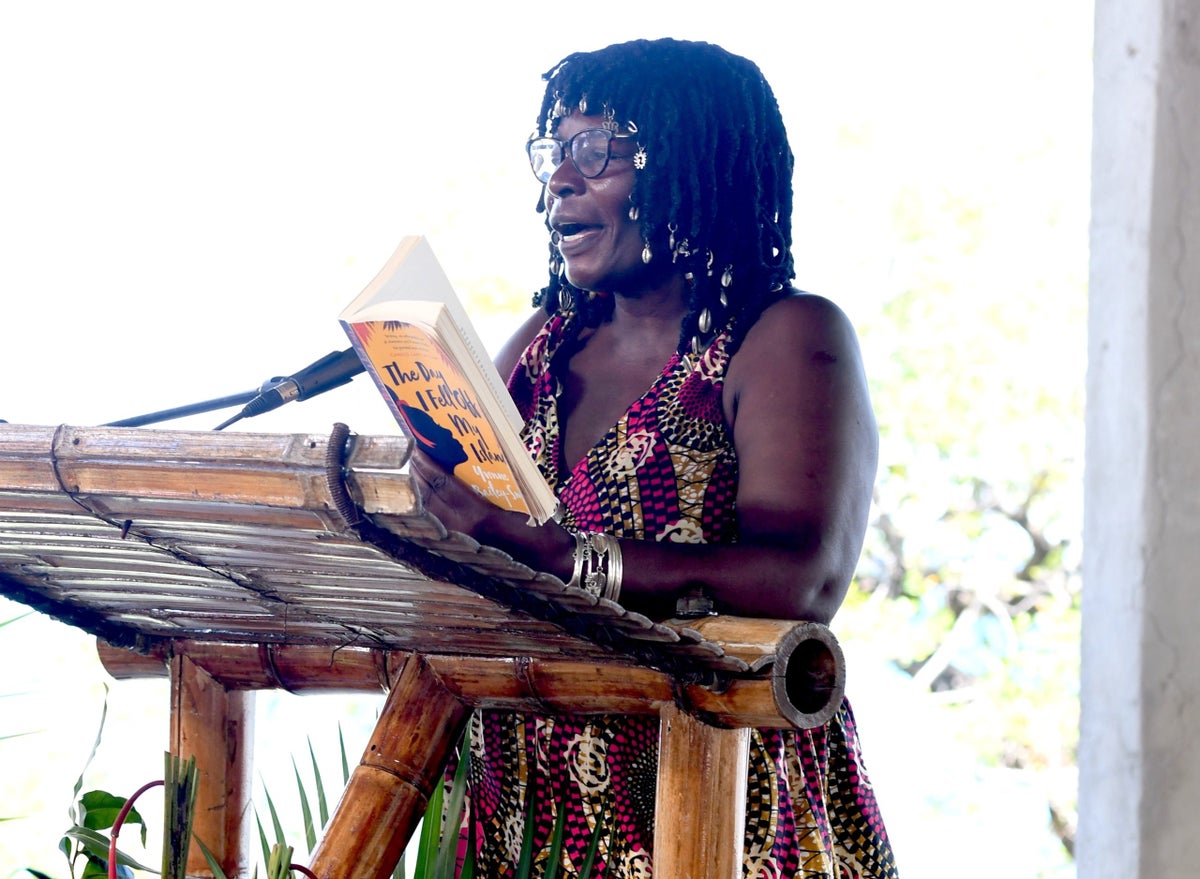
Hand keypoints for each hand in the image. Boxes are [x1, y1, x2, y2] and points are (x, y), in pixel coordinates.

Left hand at [408, 449, 573, 577]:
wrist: (551, 562)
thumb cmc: (541, 528)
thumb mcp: (518, 500)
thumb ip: (488, 488)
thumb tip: (465, 466)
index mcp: (479, 514)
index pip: (443, 484)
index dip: (427, 465)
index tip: (417, 447)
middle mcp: (464, 529)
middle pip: (430, 497)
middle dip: (417, 475)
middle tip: (411, 455)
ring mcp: (461, 541)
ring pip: (429, 513)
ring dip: (419, 492)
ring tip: (415, 474)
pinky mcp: (464, 549)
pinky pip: (438, 525)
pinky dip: (428, 510)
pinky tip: (426, 500)